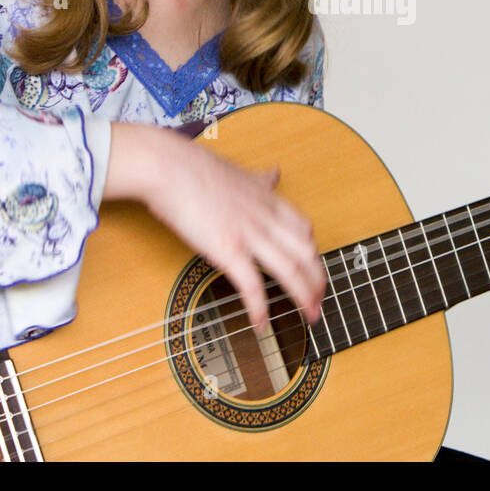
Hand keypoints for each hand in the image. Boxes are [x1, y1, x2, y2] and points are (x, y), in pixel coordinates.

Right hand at [107, 123, 325, 332]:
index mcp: (268, 200)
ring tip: (310, 316)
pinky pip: (252, 285)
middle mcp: (266, 218)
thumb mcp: (238, 171)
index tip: (315, 268)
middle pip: (307, 253)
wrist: (169, 167)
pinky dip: (260, 308)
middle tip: (320, 301)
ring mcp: (249, 234)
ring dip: (305, 297)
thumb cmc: (195, 167)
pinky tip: (261, 324)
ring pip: (291, 270)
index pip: (305, 229)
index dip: (314, 253)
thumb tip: (274, 174)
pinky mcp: (228, 250)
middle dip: (319, 281)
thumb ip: (260, 180)